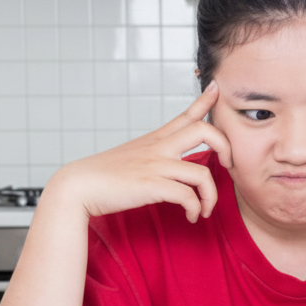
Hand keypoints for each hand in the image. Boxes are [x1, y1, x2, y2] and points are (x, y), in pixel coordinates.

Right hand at [50, 81, 232, 222]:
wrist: (77, 187)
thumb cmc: (103, 177)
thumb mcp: (131, 157)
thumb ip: (152, 157)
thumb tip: (167, 167)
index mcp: (154, 140)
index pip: (185, 114)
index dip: (204, 100)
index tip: (217, 89)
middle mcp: (158, 148)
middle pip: (204, 131)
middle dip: (226, 146)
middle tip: (228, 165)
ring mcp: (155, 166)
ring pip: (202, 173)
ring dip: (211, 196)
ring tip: (204, 209)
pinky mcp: (151, 186)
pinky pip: (187, 196)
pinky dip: (195, 208)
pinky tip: (191, 216)